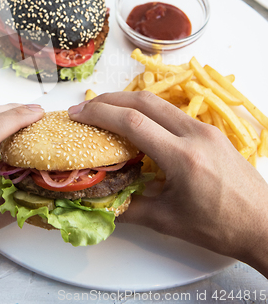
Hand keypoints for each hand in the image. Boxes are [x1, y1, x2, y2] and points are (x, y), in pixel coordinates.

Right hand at [68, 92, 267, 277]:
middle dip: (110, 99)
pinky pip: (173, 113)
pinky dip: (148, 111)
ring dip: (128, 101)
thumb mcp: (169, 222)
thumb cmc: (220, 227)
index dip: (100, 113)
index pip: (133, 122)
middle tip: (86, 107)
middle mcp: (195, 134)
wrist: (265, 224)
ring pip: (159, 103)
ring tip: (106, 110)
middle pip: (144, 101)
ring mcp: (205, 129)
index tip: (78, 113)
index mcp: (182, 157)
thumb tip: (101, 200)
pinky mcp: (211, 131)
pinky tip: (138, 123)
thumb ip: (130, 207)